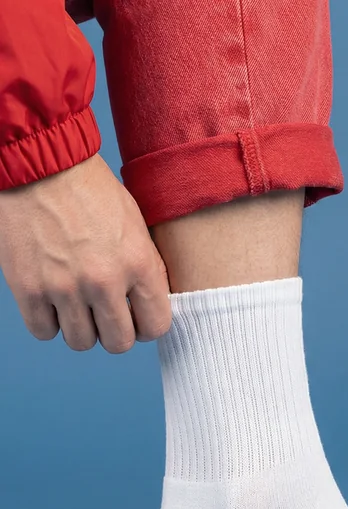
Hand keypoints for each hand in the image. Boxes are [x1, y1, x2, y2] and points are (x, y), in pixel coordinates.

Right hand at [0, 154, 170, 352]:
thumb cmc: (91, 189)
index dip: (146, 326)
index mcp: (138, 263)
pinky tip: (51, 301)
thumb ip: (146, 267)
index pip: (156, 326)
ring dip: (81, 328)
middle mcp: (104, 281)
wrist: (40, 164)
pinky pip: (43, 331)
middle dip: (114, 332)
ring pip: (81, 342)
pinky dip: (47, 322)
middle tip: (106, 314)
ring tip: (77, 304)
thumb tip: (151, 304)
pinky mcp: (28, 288)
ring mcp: (64, 287)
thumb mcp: (135, 224)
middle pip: (118, 343)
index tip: (136, 318)